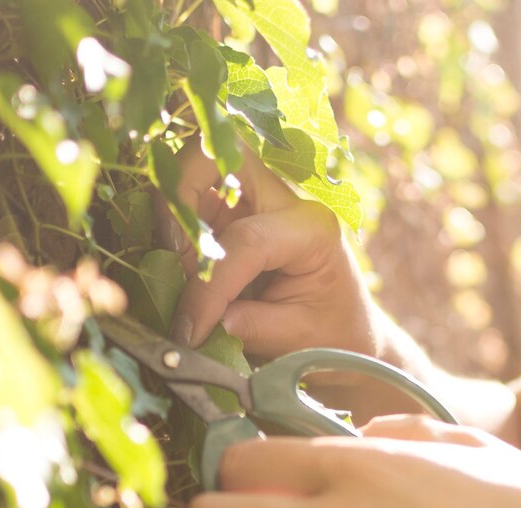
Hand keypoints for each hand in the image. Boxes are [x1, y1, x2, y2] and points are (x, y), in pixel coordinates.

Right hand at [156, 142, 377, 358]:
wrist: (348, 332)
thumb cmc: (332, 333)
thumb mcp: (297, 338)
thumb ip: (248, 327)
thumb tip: (195, 322)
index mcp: (311, 229)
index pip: (246, 241)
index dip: (208, 287)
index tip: (189, 330)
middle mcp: (282, 199)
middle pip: (216, 155)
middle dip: (179, 196)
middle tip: (173, 258)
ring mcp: (253, 199)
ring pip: (196, 166)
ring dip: (172, 209)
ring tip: (175, 266)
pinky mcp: (231, 211)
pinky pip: (190, 196)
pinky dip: (173, 220)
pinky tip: (178, 263)